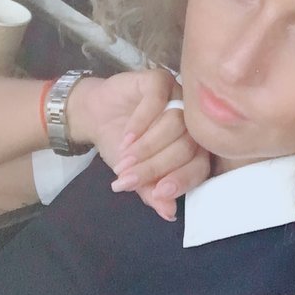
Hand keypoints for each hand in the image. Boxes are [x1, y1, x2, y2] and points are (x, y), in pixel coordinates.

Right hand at [67, 69, 210, 220]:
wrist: (96, 116)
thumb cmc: (122, 147)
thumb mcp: (135, 175)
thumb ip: (153, 192)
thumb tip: (169, 214)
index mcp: (193, 146)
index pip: (199, 166)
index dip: (181, 180)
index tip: (159, 192)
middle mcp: (192, 122)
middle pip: (186, 146)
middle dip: (156, 166)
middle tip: (129, 177)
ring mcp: (179, 98)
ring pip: (174, 124)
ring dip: (147, 146)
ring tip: (125, 159)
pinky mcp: (160, 80)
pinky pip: (157, 100)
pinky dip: (141, 123)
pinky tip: (126, 138)